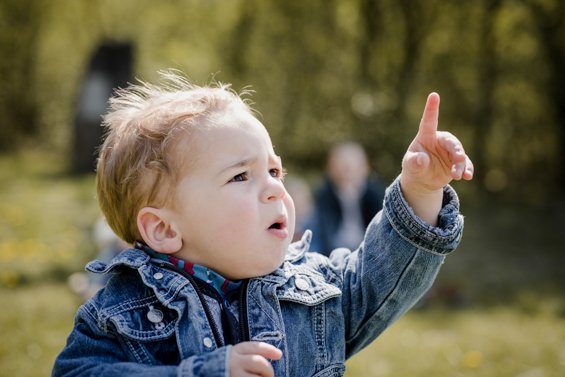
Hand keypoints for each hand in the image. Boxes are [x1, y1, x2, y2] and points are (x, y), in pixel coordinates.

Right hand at [229, 341, 281, 376]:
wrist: (205, 374)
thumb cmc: (228, 367)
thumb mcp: (236, 357)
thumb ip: (251, 354)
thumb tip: (278, 354)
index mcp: (235, 352)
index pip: (256, 347)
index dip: (269, 350)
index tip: (279, 355)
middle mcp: (234, 362)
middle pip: (260, 362)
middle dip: (268, 370)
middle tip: (268, 376)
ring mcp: (234, 375)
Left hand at [400, 93, 472, 224]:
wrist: (422, 180)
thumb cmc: (414, 166)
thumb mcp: (411, 165)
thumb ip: (415, 162)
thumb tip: (422, 159)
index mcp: (426, 136)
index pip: (428, 121)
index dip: (431, 108)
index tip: (433, 95)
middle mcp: (440, 140)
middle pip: (451, 142)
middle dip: (456, 150)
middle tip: (459, 159)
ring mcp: (450, 151)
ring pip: (460, 154)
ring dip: (461, 164)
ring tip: (459, 175)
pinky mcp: (457, 161)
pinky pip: (465, 163)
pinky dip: (467, 169)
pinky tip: (468, 176)